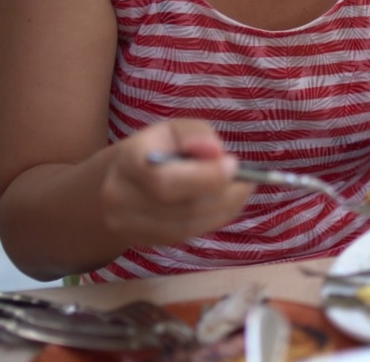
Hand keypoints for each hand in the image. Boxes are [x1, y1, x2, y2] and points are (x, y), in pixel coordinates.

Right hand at [98, 119, 252, 246]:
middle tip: (248, 179)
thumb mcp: (174, 129)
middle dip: (222, 194)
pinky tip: (228, 203)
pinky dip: (215, 218)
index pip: (163, 180)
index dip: (204, 176)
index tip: (233, 164)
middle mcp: (121, 197)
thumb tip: (215, 152)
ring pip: (188, 225)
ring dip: (224, 208)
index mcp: (127, 162)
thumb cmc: (158, 148)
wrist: (121, 179)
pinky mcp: (145, 240)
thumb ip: (195, 134)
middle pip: (181, 207)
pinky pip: (188, 234)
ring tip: (243, 188)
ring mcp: (131, 224)